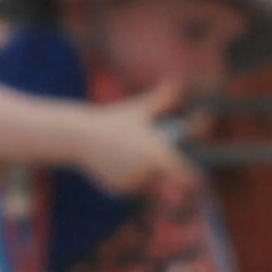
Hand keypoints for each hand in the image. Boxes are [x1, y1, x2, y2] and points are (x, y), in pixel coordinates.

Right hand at [70, 87, 195, 203]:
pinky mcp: (117, 190)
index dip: (191, 175)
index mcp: (157, 155)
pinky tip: (116, 164)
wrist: (79, 136)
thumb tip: (176, 81)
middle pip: (165, 180)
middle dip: (163, 173)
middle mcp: (146, 173)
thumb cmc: (112, 120)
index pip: (185, 174)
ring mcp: (131, 183)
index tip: (192, 172)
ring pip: (147, 184)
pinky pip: (130, 188)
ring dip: (145, 177)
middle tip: (147, 156)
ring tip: (129, 157)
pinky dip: (128, 181)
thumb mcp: (137, 109)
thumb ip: (161, 99)